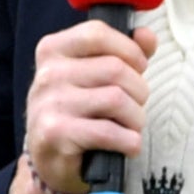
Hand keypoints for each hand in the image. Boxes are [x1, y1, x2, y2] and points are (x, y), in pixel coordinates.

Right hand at [5, 16, 152, 193]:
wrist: (50, 160)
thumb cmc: (77, 112)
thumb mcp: (94, 75)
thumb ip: (123, 51)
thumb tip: (146, 36)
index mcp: (53, 50)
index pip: (98, 33)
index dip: (129, 50)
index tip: (138, 67)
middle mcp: (47, 74)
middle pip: (115, 69)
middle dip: (138, 90)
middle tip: (135, 106)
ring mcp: (49, 104)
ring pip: (116, 99)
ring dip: (135, 118)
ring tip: (130, 127)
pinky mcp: (56, 134)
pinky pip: (109, 132)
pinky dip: (129, 141)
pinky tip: (127, 145)